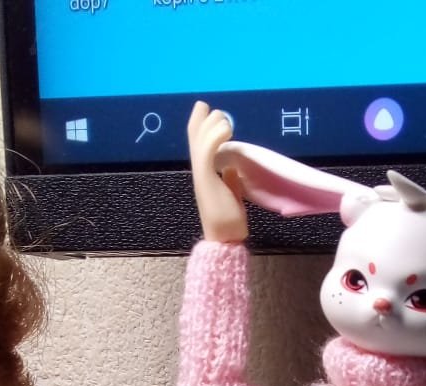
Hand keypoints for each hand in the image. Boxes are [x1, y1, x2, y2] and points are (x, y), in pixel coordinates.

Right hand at [187, 101, 248, 242]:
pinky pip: (208, 151)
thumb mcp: (232, 196)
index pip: (198, 145)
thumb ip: (230, 181)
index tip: (208, 111)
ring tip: (224, 120)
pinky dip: (215, 137)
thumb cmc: (228, 221)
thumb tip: (231, 169)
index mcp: (204, 175)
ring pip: (200, 141)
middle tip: (210, 107)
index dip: (200, 126)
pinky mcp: (206, 179)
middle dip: (200, 119)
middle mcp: (199, 172)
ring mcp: (201, 175)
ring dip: (212, 126)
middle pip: (193, 138)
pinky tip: (227, 130)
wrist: (224, 238)